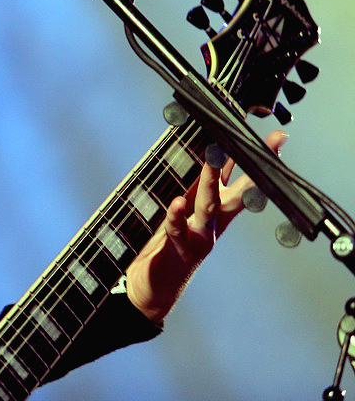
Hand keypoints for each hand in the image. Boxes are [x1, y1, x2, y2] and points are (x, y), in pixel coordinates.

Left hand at [124, 130, 286, 322]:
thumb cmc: (170, 243)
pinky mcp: (178, 248)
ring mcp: (198, 235)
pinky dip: (177, 216)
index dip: (255, 159)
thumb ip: (200, 188)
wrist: (154, 286)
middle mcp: (212, 222)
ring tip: (212, 160)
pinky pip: (177, 229)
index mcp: (216, 209)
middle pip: (236, 192)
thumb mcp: (187, 210)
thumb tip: (210, 157)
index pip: (240, 179)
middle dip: (250, 170)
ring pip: (208, 206)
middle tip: (261, 148)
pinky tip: (177, 203)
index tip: (273, 140)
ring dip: (209, 182)